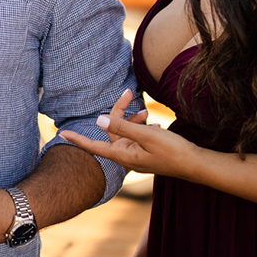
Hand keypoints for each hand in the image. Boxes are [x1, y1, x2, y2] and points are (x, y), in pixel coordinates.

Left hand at [57, 91, 199, 179]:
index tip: (61, 133)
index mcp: (123, 155)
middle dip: (119, 112)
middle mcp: (127, 156)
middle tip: (127, 92)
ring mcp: (137, 156)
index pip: (94, 146)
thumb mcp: (147, 135)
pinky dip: (142, 128)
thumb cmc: (172, 151)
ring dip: (133, 120)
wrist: (195, 164)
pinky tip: (155, 124)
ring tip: (148, 113)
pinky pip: (137, 137)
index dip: (77, 138)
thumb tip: (99, 120)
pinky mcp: (146, 153)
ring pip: (126, 132)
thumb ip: (122, 127)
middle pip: (113, 131)